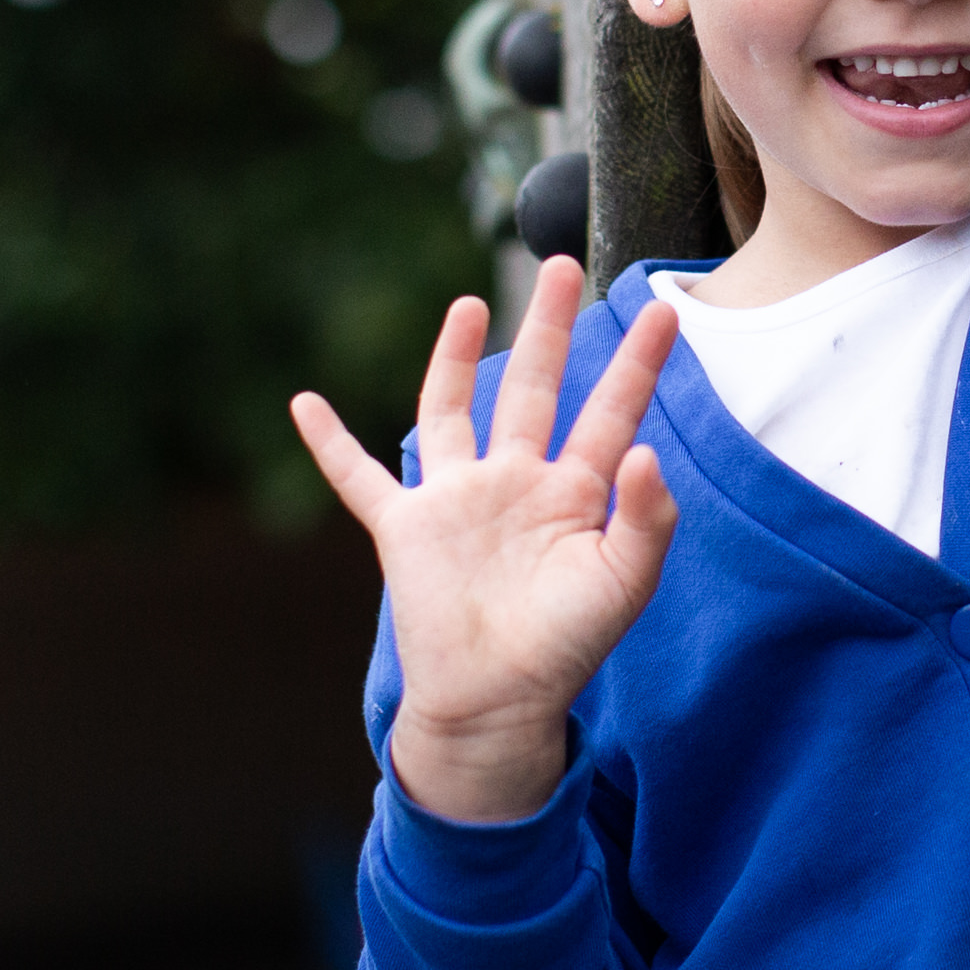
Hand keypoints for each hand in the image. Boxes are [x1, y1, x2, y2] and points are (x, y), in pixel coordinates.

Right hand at [295, 257, 683, 823]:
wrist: (496, 704)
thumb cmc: (565, 649)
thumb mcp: (621, 584)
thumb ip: (644, 519)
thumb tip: (645, 451)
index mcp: (573, 494)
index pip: (611, 413)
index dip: (636, 364)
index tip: (665, 312)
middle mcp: (515, 483)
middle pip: (534, 388)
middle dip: (549, 328)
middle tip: (560, 264)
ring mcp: (458, 501)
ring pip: (454, 410)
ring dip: (456, 358)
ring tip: (470, 303)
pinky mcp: (406, 528)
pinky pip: (360, 477)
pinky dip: (330, 443)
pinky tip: (304, 404)